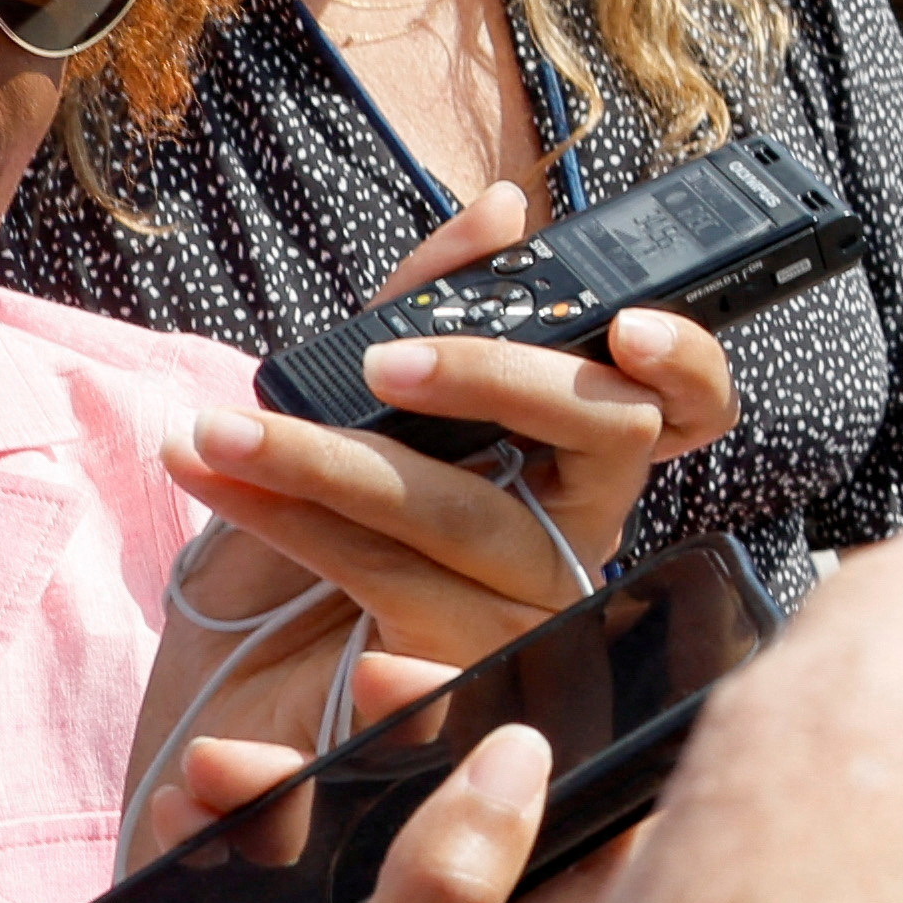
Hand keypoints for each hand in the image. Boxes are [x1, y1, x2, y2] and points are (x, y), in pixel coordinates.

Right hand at [51, 710, 612, 902]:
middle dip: (419, 746)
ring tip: (219, 790)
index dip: (566, 726)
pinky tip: (209, 857)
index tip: (468, 682)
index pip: (617, 816)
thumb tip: (525, 756)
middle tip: (341, 710)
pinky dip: (291, 882)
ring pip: (417, 869)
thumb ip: (440, 892)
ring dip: (327, 812)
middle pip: (508, 823)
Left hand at [138, 187, 741, 777]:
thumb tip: (507, 210)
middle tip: (383, 357)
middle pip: (592, 438)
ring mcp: (524, 619)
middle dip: (489, 377)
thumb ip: (431, 302)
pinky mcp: (453, 687)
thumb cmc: (310, 538)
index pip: (683, 411)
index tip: (627, 327)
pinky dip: (314, 555)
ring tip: (217, 435)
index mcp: (568, 470)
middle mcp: (569, 541)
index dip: (686, 367)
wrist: (222, 692)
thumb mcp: (356, 404)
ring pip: (462, 514)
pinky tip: (237, 508)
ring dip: (323, 464)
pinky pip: (392, 601)